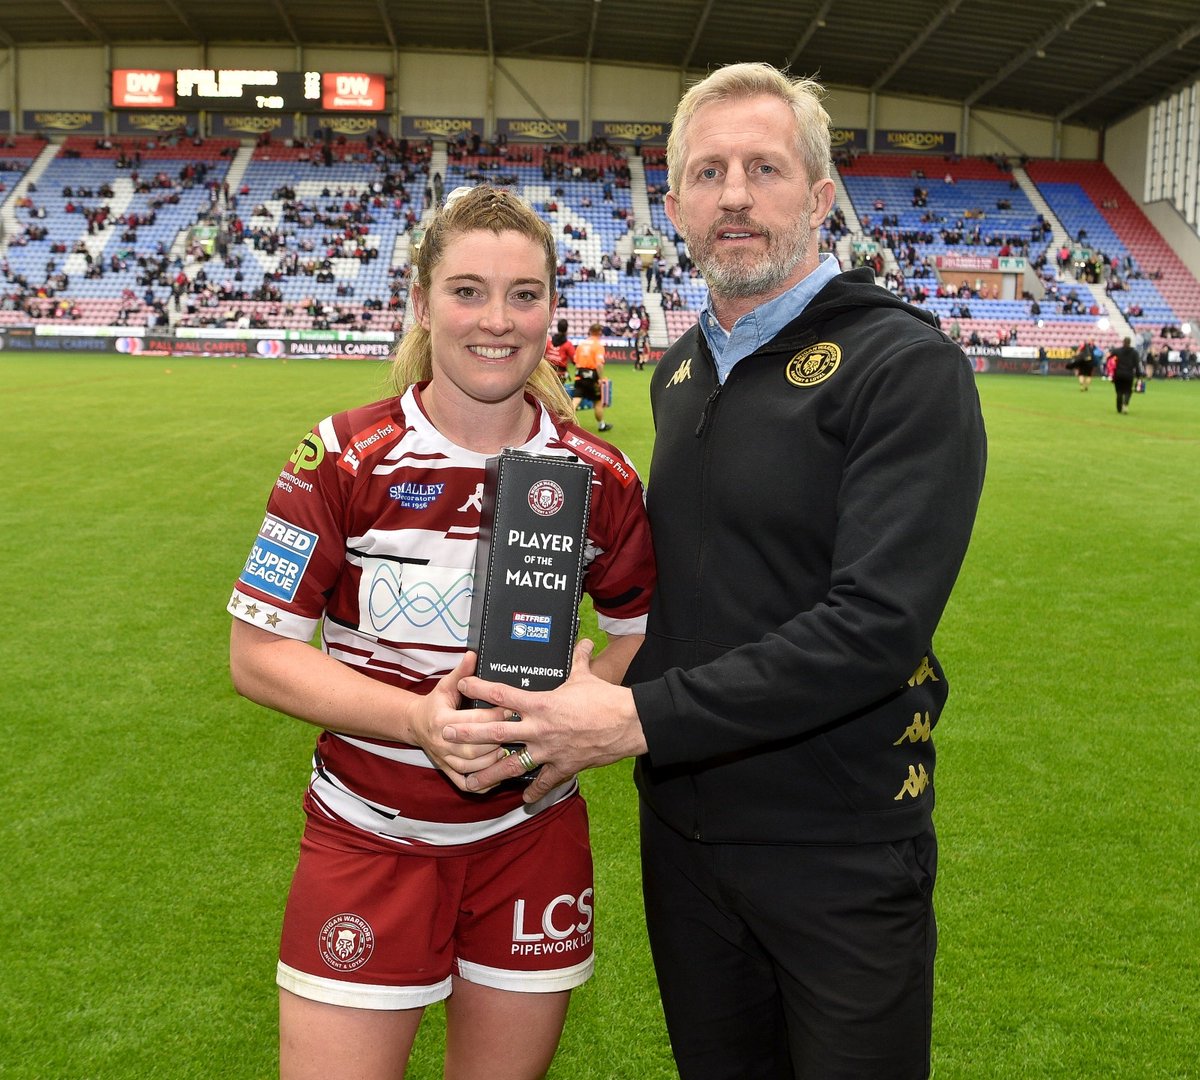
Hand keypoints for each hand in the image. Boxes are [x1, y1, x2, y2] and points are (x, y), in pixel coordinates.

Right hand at [409, 650, 512, 791]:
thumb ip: (461, 672)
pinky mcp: (447, 771)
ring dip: (494, 760)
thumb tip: (473, 654)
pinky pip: (466, 783)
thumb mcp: (446, 685)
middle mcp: (442, 742)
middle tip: (520, 732)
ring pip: (473, 766)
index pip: (474, 719)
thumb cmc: (436, 703)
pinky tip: (498, 775)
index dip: (495, 714)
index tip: (513, 708)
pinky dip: (482, 782)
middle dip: (498, 739)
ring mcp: (444, 759)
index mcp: (442, 719)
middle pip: (475, 746)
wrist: (416, 724)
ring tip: (513, 751)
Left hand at [445, 640, 647, 802]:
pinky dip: (534, 792)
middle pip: (496, 732)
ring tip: (469, 782)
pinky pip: (545, 782)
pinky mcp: (564, 766)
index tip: (462, 685)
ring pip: (512, 764)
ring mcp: (550, 751)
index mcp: (542, 704)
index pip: (503, 695)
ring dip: (489, 773)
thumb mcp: (586, 676)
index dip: (480, 688)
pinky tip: (523, 800)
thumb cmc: (605, 698)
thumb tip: (583, 643)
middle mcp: (539, 729)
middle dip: (468, 734)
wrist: (629, 723)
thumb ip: (579, 661)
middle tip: (446, 734)